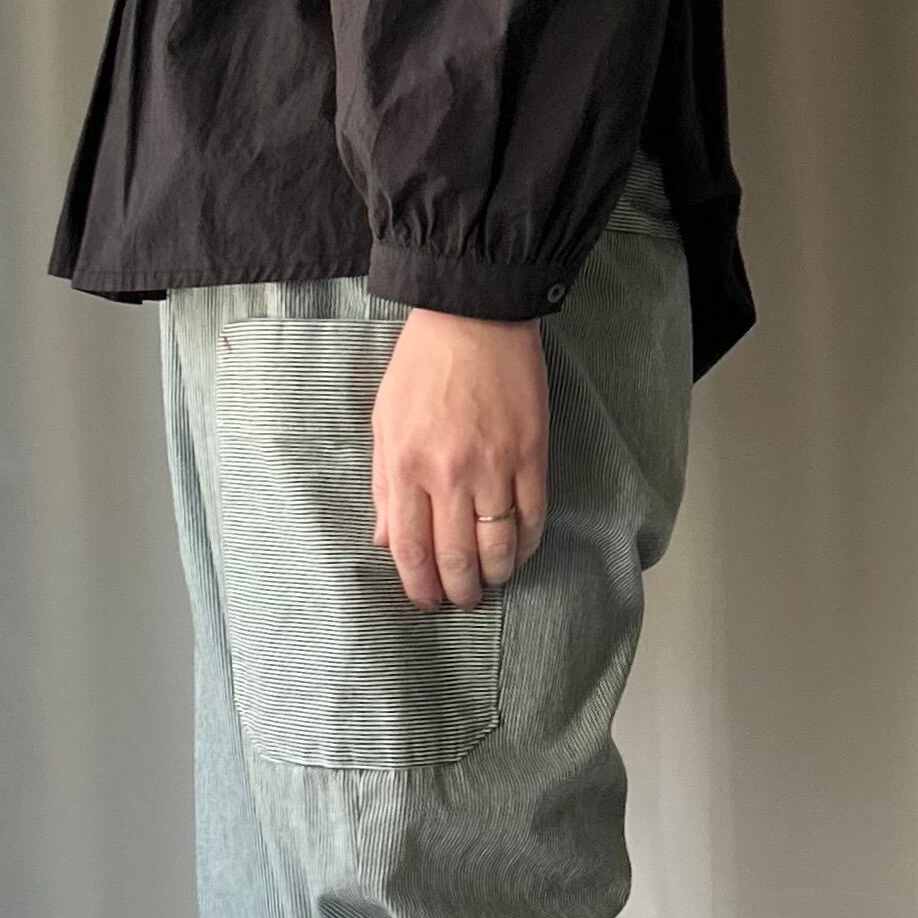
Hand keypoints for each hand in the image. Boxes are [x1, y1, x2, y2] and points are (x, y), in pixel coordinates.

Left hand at [371, 310, 548, 608]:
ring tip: (489, 582)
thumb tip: (386, 540)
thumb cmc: (423, 365)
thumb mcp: (385, 421)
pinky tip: (518, 554)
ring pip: (497, 546)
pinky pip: (532, 518)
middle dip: (458, 590)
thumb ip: (385, 485)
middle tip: (461, 600)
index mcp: (405, 464)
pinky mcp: (531, 454)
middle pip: (455, 556)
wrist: (475, 317)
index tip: (426, 600)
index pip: (410, 547)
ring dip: (494, 575)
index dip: (419, 585)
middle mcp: (449, 473)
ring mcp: (494, 466)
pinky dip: (526, 546)